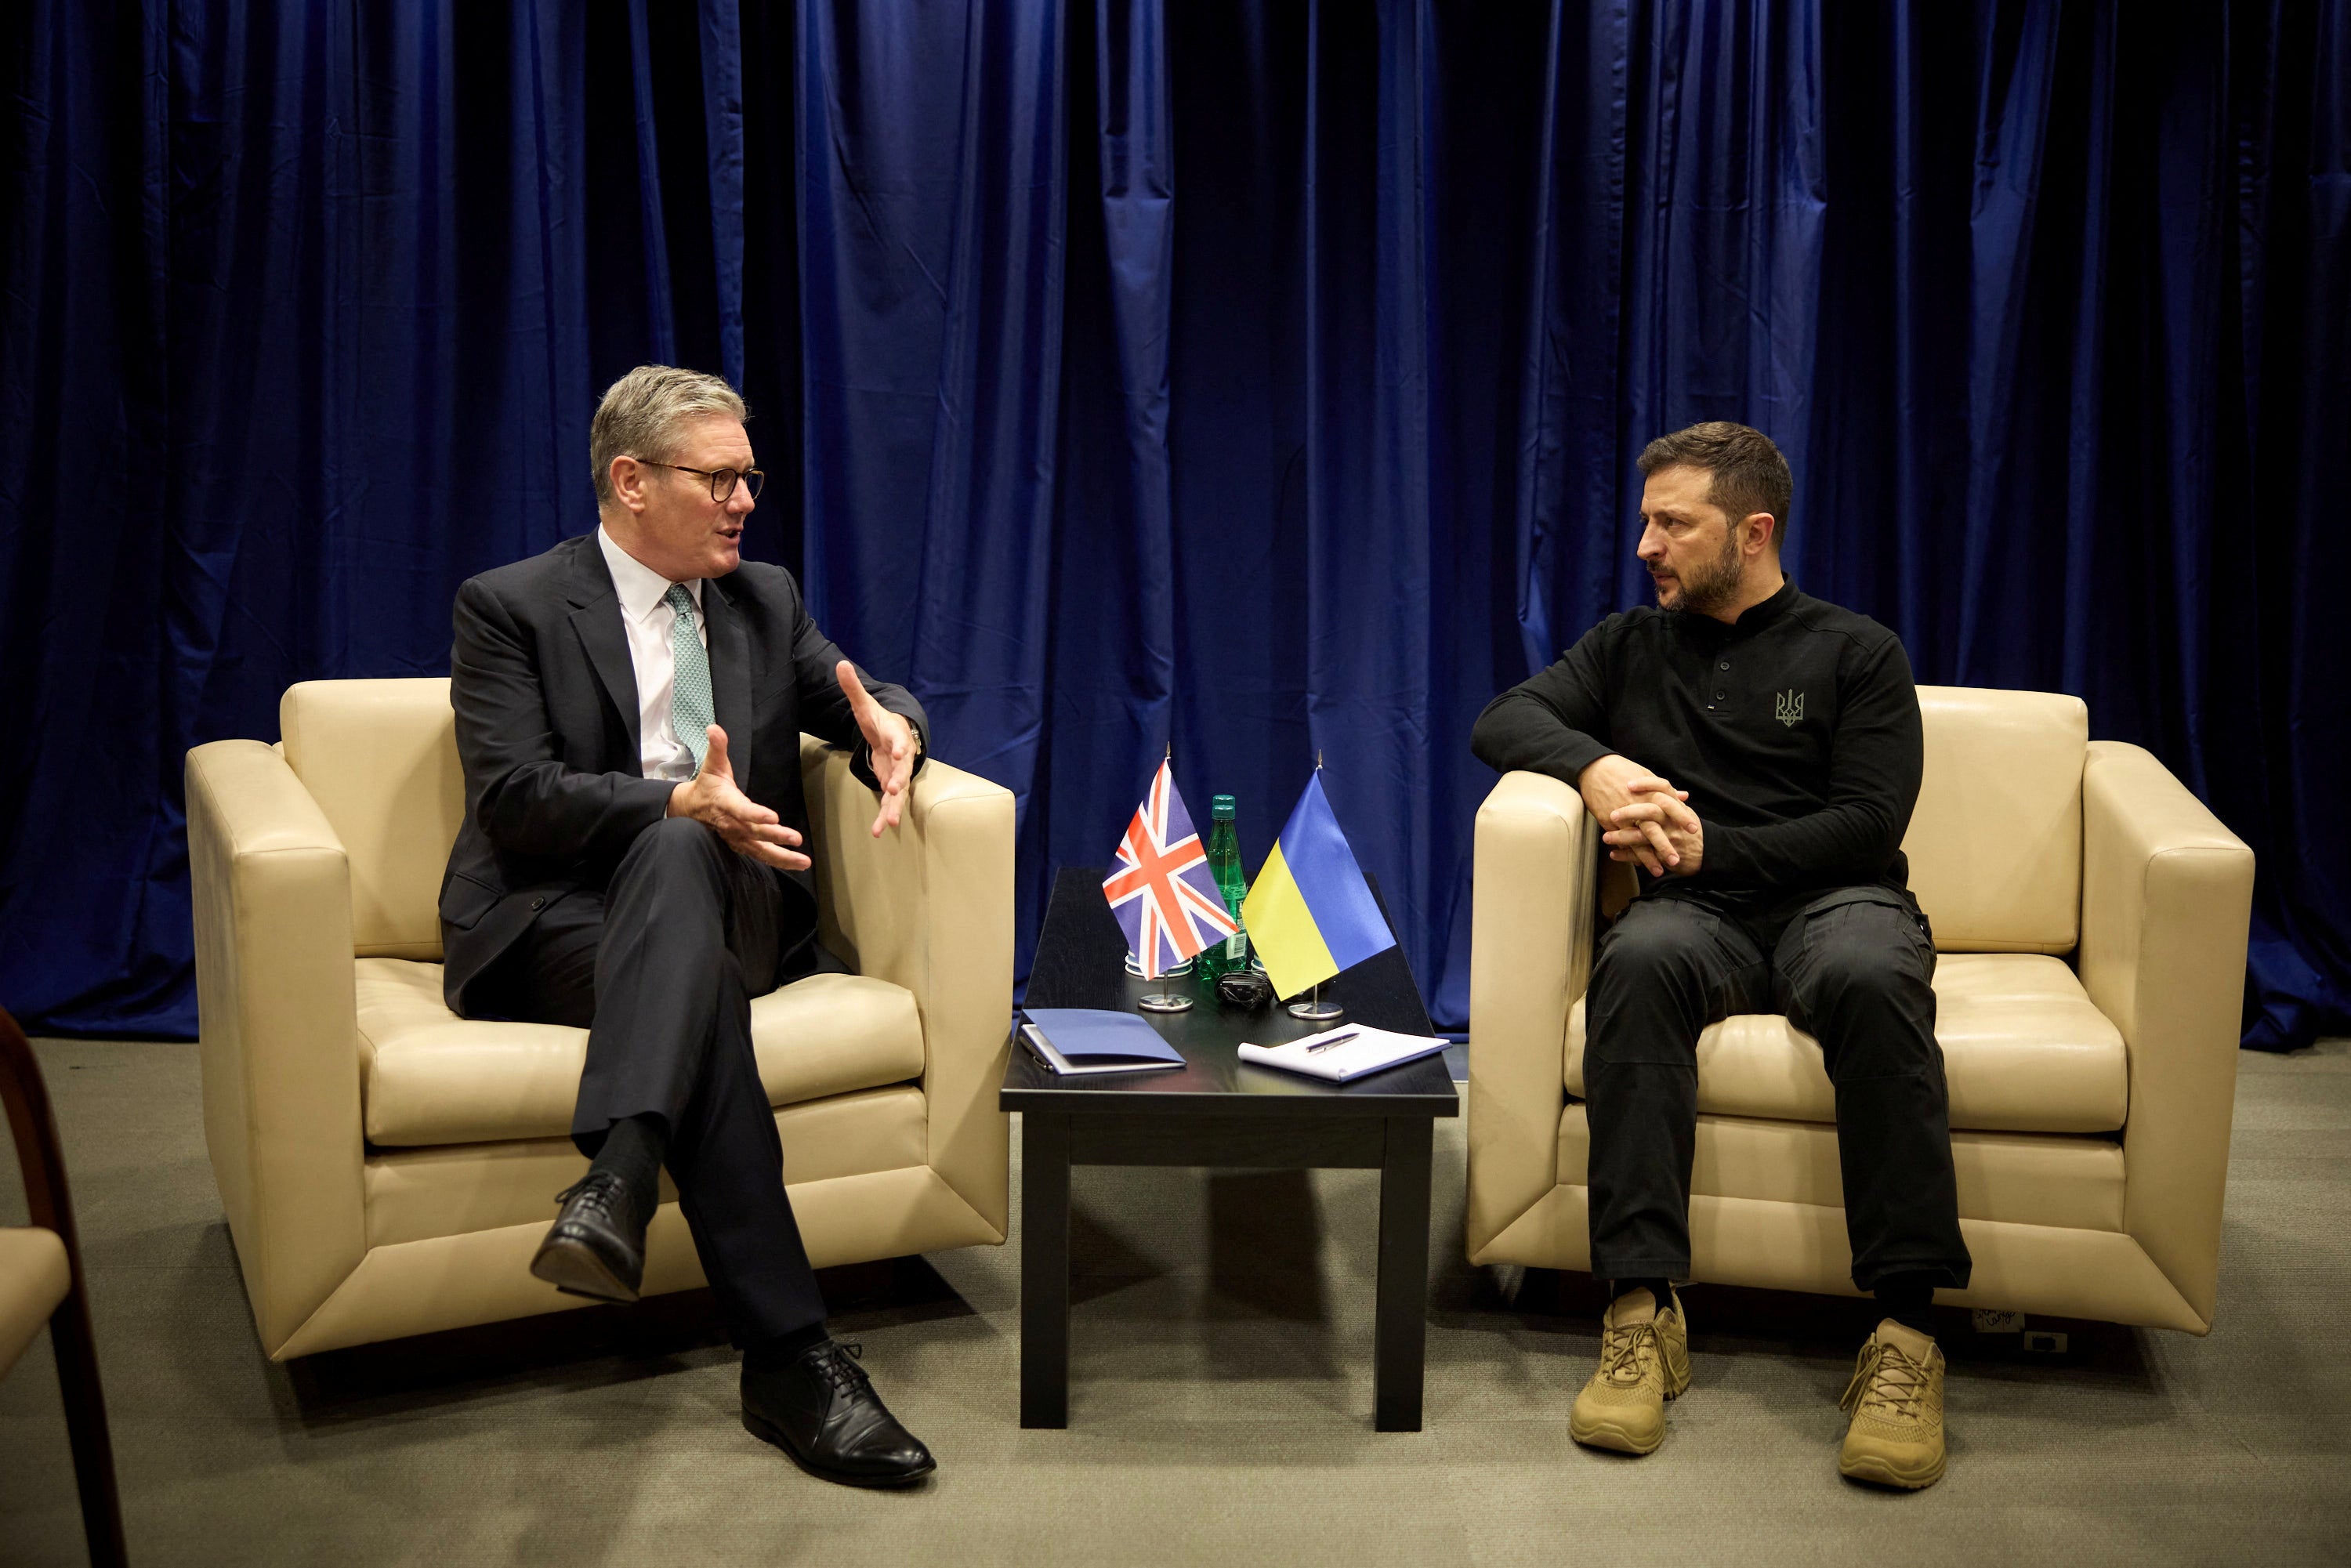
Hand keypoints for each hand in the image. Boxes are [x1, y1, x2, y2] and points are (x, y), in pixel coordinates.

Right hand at [667, 725, 810, 870]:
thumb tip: (714, 727)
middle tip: (796, 839)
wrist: (690, 810)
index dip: (756, 815)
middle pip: (756, 833)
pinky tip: (798, 864)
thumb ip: (716, 747)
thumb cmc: (707, 786)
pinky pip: (762, 856)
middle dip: (776, 837)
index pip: (742, 811)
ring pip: (761, 851)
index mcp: (727, 804)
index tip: (773, 817)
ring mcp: (738, 838)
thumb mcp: (711, 765)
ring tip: (804, 862)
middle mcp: (733, 825)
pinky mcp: (743, 846)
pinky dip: (779, 862)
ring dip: (783, 857)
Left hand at [837, 660, 916, 836]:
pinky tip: (879, 831)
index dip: (900, 747)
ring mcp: (899, 774)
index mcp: (895, 735)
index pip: (900, 740)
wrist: (894, 734)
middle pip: (903, 770)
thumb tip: (840, 664)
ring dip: (894, 807)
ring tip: (889, 823)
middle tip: (894, 791)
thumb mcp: (864, 704)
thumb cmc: (879, 720)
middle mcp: (901, 757)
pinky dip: (886, 815)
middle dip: (899, 781)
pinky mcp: (892, 786)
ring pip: (899, 792)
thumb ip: (853, 687)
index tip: (899, 753)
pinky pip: (891, 803)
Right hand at [1576, 754, 1691, 875]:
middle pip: (1654, 829)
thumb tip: (1684, 796)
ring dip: (1648, 858)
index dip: (1682, 817)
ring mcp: (1622, 816)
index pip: (1670, 805)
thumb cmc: (1621, 770)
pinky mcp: (1609, 822)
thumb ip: (1666, 789)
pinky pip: (1621, 841)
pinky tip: (1639, 864)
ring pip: (1637, 840)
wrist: (1595, 769)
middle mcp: (1637, 806)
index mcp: (1648, 793)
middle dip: (1665, 846)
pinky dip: (1630, 853)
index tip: (1693, 829)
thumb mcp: (1646, 775)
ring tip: (1659, 871)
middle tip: (1676, 860)